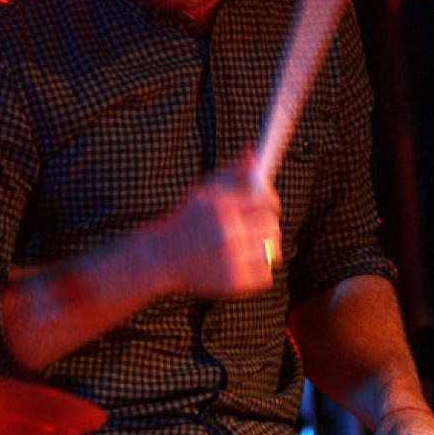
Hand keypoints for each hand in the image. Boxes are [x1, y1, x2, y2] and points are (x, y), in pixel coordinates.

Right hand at [157, 154, 281, 297]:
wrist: (161, 257)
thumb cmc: (186, 220)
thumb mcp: (206, 191)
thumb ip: (233, 172)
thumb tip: (253, 152)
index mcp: (221, 207)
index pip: (265, 201)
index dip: (270, 201)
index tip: (267, 205)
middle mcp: (227, 233)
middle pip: (272, 226)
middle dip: (267, 225)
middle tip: (257, 227)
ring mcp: (231, 260)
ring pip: (272, 251)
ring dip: (264, 248)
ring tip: (248, 246)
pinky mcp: (233, 282)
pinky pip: (265, 275)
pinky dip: (259, 270)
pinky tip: (242, 263)